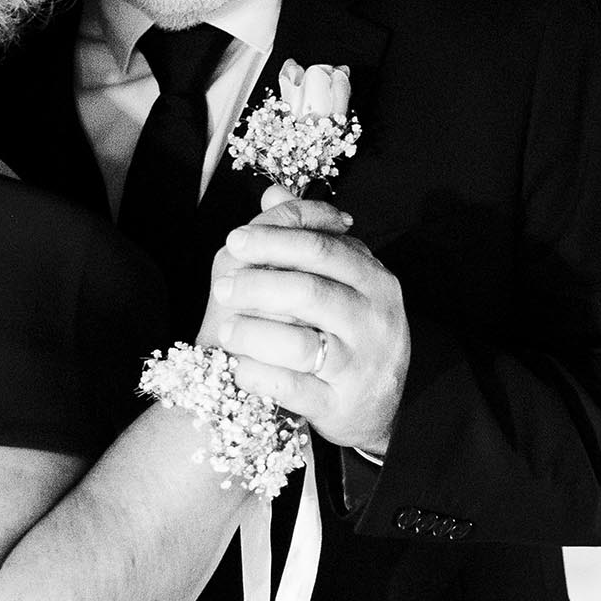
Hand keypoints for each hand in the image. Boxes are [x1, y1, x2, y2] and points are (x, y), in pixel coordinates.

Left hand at [209, 189, 409, 452]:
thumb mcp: (341, 282)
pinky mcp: (342, 406)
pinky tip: (237, 365)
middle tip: (221, 287)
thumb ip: (308, 236)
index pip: (324, 249)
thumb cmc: (349, 332)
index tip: (234, 239)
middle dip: (257, 285)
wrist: (378, 406)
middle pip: (310, 292)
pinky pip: (291, 388)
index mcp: (375, 282)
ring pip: (298, 343)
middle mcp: (376, 322)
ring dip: (252, 332)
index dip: (275, 241)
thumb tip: (272, 193)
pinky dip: (257, 374)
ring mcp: (361, 367)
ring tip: (224, 328)